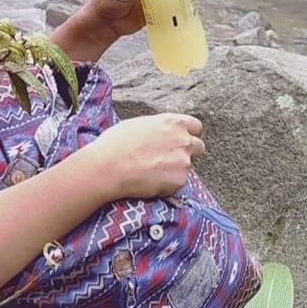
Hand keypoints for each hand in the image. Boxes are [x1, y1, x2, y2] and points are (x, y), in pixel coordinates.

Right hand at [90, 111, 205, 198]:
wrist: (108, 167)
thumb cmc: (115, 144)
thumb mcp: (137, 125)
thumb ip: (158, 128)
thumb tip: (159, 134)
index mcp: (173, 122)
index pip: (196, 126)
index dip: (188, 134)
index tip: (180, 141)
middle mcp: (183, 140)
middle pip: (198, 147)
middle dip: (186, 153)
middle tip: (167, 159)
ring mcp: (184, 161)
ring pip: (186, 167)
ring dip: (174, 170)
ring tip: (150, 172)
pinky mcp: (179, 181)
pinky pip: (177, 183)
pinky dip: (166, 185)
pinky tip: (148, 182)